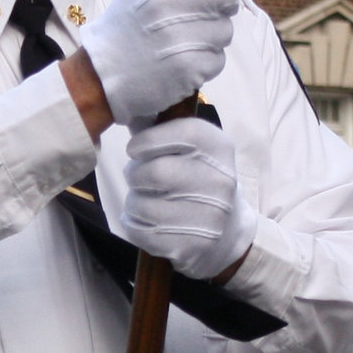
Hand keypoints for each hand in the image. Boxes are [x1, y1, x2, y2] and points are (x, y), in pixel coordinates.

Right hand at [77, 0, 251, 126]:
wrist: (103, 75)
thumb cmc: (131, 23)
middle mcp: (166, 0)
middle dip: (223, 1)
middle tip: (204, 11)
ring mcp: (179, 35)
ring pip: (226, 28)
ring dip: (212, 36)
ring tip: (180, 41)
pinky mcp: (189, 66)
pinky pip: (218, 58)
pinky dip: (204, 62)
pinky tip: (180, 61)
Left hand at [117, 117, 256, 282]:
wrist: (227, 234)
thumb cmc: (198, 182)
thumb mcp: (193, 151)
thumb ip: (161, 130)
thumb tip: (126, 107)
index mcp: (220, 149)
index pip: (184, 133)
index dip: (149, 140)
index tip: (135, 149)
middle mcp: (220, 182)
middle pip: (155, 172)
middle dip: (136, 174)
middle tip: (139, 178)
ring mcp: (208, 217)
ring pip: (141, 203)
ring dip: (134, 201)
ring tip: (146, 200)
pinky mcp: (190, 246)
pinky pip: (138, 230)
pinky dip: (134, 223)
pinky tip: (149, 221)